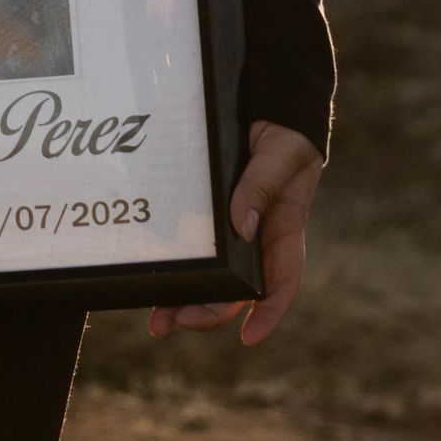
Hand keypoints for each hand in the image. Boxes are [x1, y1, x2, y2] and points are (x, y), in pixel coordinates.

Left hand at [148, 120, 321, 349]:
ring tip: (157, 319)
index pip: (282, 281)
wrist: (268, 102)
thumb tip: (241, 226)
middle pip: (236, 289)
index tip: (249, 337)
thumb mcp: (282, 154)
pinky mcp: (209, 211)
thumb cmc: (287, 131)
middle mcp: (256, 235)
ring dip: (186, 299)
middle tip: (175, 322)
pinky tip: (154, 279)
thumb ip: (262, 186)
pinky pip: (193, 245)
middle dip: (208, 311)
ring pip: (211, 275)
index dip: (269, 313)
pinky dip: (177, 264)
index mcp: (283, 227)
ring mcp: (231, 225)